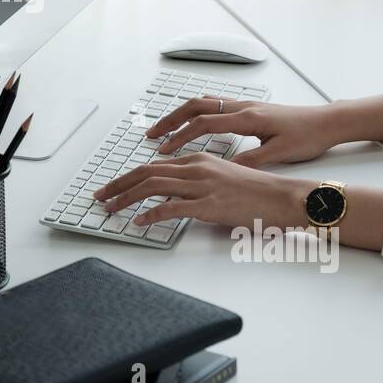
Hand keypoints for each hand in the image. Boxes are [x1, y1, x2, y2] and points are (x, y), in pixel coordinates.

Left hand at [93, 153, 308, 229]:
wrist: (283, 198)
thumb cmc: (257, 193)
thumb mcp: (221, 180)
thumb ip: (196, 184)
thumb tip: (172, 199)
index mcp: (198, 160)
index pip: (154, 166)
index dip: (128, 176)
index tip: (112, 186)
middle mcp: (197, 168)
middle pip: (146, 172)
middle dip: (118, 184)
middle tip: (100, 196)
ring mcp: (202, 186)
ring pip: (153, 187)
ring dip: (126, 198)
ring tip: (111, 209)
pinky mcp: (210, 205)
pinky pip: (172, 208)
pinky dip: (151, 215)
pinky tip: (139, 222)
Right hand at [146, 99, 341, 165]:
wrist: (328, 121)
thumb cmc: (308, 136)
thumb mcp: (279, 154)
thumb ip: (250, 161)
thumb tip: (223, 170)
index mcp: (247, 118)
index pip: (203, 124)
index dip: (180, 137)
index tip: (163, 150)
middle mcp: (242, 107)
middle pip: (195, 107)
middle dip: (170, 120)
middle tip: (152, 135)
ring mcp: (245, 105)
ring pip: (203, 104)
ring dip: (181, 115)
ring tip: (165, 130)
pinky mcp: (249, 109)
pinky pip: (214, 106)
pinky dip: (196, 114)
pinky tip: (192, 125)